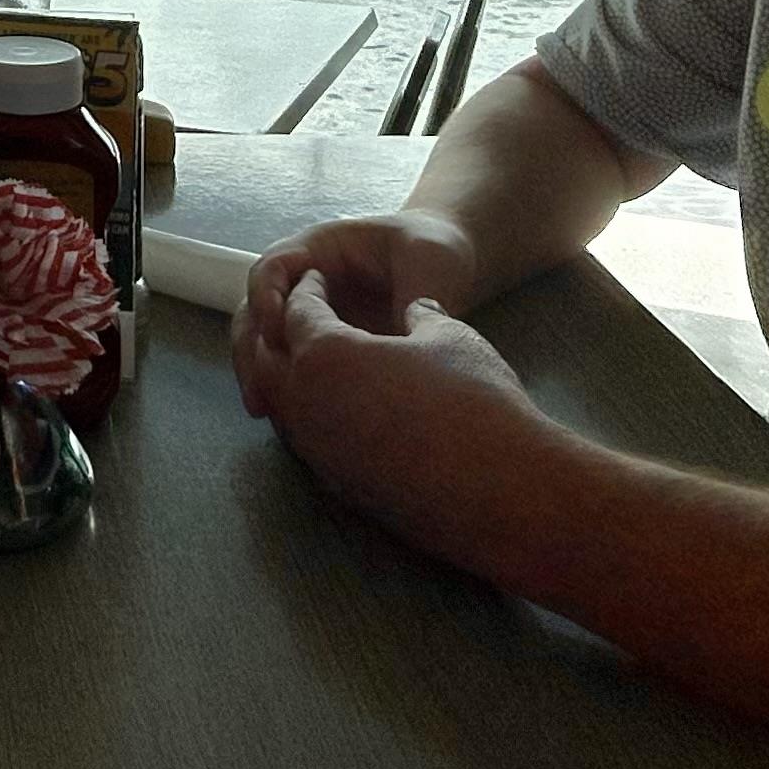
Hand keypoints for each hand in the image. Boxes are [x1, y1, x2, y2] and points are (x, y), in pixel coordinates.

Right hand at [233, 208, 481, 415]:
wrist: (445, 264)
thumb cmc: (433, 250)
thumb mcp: (429, 262)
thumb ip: (414, 295)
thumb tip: (406, 338)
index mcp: (319, 250)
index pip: (272, 268)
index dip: (267, 296)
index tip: (281, 329)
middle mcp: (301, 283)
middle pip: (254, 312)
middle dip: (251, 350)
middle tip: (260, 389)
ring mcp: (307, 317)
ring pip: (263, 346)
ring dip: (259, 376)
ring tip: (264, 410)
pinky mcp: (320, 349)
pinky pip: (290, 371)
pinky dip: (284, 394)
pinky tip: (290, 423)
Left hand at [240, 272, 535, 556]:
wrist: (499, 488)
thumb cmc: (475, 400)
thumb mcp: (448, 335)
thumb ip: (419, 315)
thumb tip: (416, 311)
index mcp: (325, 355)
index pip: (297, 312)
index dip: (309, 291)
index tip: (319, 280)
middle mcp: (307, 404)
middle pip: (269, 362)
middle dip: (280, 334)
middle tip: (307, 318)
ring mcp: (319, 451)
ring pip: (282, 407)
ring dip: (290, 379)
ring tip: (322, 362)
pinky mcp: (339, 486)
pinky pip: (306, 440)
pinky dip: (310, 416)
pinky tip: (343, 408)